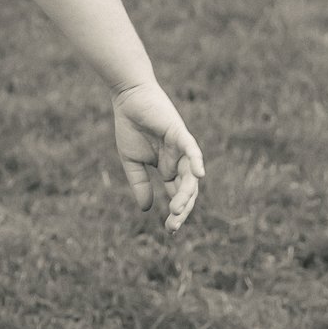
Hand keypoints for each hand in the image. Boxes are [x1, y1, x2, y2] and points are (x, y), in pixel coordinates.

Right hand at [111, 81, 204, 231]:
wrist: (128, 99)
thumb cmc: (130, 126)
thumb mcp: (132, 162)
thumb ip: (140, 184)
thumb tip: (146, 209)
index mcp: (168, 168)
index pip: (177, 195)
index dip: (177, 213)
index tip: (170, 230)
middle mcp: (178, 161)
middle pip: (187, 190)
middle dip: (183, 209)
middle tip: (173, 224)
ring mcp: (181, 148)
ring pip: (190, 176)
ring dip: (186, 193)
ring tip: (177, 209)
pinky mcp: (180, 134)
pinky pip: (192, 150)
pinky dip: (197, 161)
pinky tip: (199, 174)